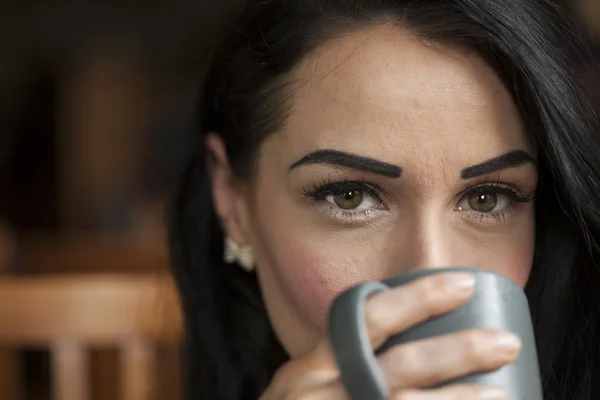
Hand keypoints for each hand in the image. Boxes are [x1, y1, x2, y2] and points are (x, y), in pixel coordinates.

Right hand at [260, 273, 520, 398]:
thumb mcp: (306, 388)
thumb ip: (341, 366)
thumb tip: (411, 342)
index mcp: (310, 368)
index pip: (366, 320)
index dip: (417, 299)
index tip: (465, 284)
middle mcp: (317, 395)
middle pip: (397, 367)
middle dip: (456, 352)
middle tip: (505, 342)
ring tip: (500, 393)